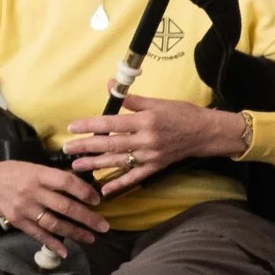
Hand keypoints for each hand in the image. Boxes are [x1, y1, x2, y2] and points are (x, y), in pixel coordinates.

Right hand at [0, 160, 108, 257]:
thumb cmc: (12, 173)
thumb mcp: (32, 167)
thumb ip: (53, 177)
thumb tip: (81, 187)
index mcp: (38, 174)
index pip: (66, 182)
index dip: (84, 192)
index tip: (97, 200)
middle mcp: (31, 191)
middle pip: (65, 207)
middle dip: (87, 218)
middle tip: (104, 226)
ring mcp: (24, 208)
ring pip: (54, 223)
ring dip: (75, 233)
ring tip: (91, 238)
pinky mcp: (17, 221)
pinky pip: (38, 234)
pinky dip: (52, 244)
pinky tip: (65, 251)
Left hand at [63, 93, 243, 194]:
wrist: (206, 133)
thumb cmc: (182, 114)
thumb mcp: (158, 102)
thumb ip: (132, 99)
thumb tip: (110, 85)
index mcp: (145, 121)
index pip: (111, 123)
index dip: (90, 125)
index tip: (72, 127)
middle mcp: (146, 140)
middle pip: (111, 144)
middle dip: (87, 146)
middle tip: (68, 149)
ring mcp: (151, 156)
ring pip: (119, 161)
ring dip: (96, 164)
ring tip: (77, 165)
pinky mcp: (156, 167)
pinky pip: (135, 177)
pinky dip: (120, 184)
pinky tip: (105, 189)